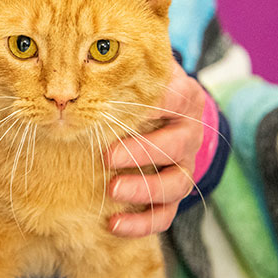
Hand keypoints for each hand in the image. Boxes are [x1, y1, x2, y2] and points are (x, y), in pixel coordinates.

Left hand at [106, 62, 205, 237]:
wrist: (164, 114)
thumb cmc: (141, 89)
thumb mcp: (137, 71)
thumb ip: (121, 64)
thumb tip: (88, 52)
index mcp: (183, 98)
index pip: (177, 99)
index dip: (155, 105)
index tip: (126, 110)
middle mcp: (189, 133)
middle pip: (176, 145)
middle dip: (142, 152)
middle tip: (107, 156)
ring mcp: (184, 165)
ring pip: (176, 184)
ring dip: (144, 189)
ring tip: (112, 191)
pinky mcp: (174, 193)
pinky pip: (166, 214)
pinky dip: (142, 223)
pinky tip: (113, 225)